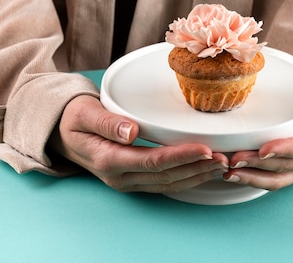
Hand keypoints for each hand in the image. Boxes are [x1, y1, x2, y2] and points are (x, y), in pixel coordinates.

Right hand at [50, 95, 228, 192]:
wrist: (63, 132)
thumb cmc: (74, 118)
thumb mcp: (84, 114)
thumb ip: (106, 122)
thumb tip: (130, 131)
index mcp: (109, 160)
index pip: (152, 161)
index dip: (180, 157)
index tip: (204, 149)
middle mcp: (120, 177)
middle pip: (166, 176)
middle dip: (197, 168)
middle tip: (224, 158)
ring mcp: (127, 181)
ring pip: (168, 183)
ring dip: (196, 176)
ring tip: (221, 166)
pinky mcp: (133, 178)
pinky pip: (164, 182)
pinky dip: (186, 177)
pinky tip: (203, 170)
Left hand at [224, 79, 292, 189]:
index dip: (285, 150)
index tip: (263, 149)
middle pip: (287, 166)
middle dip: (260, 165)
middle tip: (234, 158)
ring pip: (278, 178)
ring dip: (252, 177)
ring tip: (229, 171)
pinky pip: (272, 178)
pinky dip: (253, 177)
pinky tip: (233, 173)